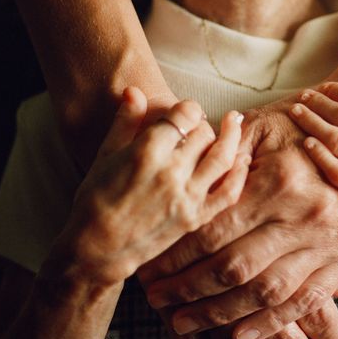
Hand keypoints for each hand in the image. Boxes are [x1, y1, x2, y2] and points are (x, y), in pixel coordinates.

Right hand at [55, 88, 248, 285]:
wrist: (97, 248)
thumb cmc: (95, 199)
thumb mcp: (105, 154)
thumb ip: (125, 121)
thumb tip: (135, 89)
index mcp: (147, 150)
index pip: (185, 113)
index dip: (188, 108)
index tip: (185, 112)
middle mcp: (171, 171)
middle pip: (204, 132)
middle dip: (204, 124)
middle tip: (200, 125)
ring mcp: (186, 196)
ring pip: (223, 156)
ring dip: (232, 136)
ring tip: (235, 123)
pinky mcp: (196, 218)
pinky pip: (229, 192)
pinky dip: (239, 173)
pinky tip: (242, 159)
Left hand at [139, 101, 337, 338]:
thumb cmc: (300, 126)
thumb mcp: (259, 126)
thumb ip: (220, 155)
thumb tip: (177, 187)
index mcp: (279, 181)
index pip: (214, 230)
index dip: (176, 255)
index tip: (149, 267)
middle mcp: (305, 216)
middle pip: (234, 267)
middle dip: (188, 289)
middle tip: (155, 300)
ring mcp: (329, 242)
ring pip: (266, 292)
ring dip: (220, 314)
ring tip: (183, 323)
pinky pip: (305, 302)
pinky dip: (270, 324)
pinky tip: (237, 337)